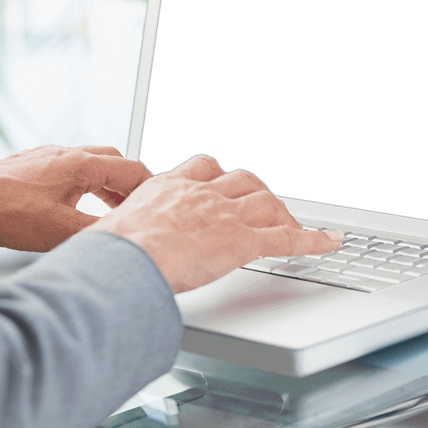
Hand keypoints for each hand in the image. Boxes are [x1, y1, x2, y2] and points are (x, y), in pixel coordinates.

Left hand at [0, 145, 150, 251]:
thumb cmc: (4, 213)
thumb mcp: (61, 233)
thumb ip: (98, 234)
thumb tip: (121, 241)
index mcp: (80, 164)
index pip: (131, 170)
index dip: (149, 188)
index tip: (157, 204)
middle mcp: (64, 154)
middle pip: (112, 161)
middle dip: (128, 184)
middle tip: (135, 206)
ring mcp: (43, 157)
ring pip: (86, 164)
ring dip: (102, 184)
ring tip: (107, 208)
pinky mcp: (25, 166)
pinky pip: (64, 169)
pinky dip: (78, 184)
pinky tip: (68, 205)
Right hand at [89, 155, 342, 292]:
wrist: (124, 258)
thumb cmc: (108, 254)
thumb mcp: (108, 235)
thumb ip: (118, 238)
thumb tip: (97, 258)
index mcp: (168, 188)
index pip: (202, 169)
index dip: (219, 178)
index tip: (222, 184)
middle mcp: (201, 194)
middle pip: (242, 181)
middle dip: (257, 192)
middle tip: (265, 205)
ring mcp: (225, 215)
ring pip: (267, 204)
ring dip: (283, 214)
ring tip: (294, 225)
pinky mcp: (244, 241)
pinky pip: (287, 238)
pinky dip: (314, 240)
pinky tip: (330, 243)